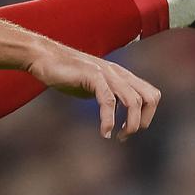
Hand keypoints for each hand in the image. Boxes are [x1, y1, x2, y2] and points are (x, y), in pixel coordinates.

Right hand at [25, 40, 160, 139]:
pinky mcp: (92, 75)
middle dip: (142, 121)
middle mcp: (118, 73)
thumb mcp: (92, 85)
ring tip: (118, 136)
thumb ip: (107, 95)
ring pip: (133, 101)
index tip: (129, 128)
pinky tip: (104, 131)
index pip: (151, 94)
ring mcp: (106, 73)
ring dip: (130, 124)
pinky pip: (108, 100)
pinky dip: (109, 120)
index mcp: (121, 75)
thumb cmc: (65, 72)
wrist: (43, 57)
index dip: (147, 115)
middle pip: (149, 98)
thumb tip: (114, 112)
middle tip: (125, 134)